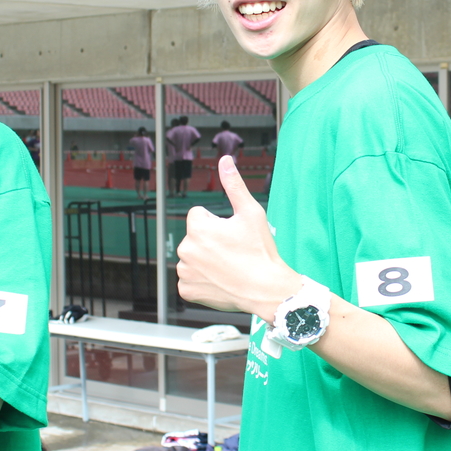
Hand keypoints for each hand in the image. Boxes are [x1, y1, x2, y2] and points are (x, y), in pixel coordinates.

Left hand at [176, 156, 298, 320]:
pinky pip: (191, 279)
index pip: (199, 215)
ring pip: (193, 257)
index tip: (233, 235)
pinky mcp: (186, 290)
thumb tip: (225, 160)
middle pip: (195, 237)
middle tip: (233, 252)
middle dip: (210, 241)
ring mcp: (184, 272)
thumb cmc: (260, 251)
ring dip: (205, 260)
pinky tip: (221, 280)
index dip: (218, 223)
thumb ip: (233, 184)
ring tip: (228, 267)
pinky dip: (202, 280)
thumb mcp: (250, 212)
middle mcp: (185, 249)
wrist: (266, 290)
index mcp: (197, 228)